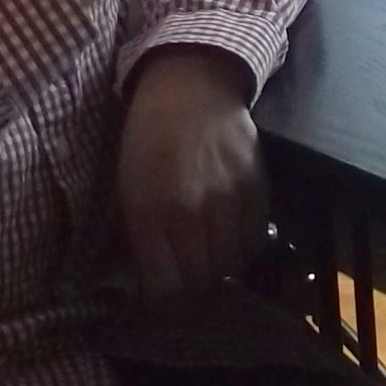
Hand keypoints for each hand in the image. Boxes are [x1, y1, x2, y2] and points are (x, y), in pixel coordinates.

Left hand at [117, 46, 267, 301]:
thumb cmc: (148, 137)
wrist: (192, 86)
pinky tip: (230, 236)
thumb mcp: (128, 185)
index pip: (165, 286)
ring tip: (209, 259)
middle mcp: (192, 214)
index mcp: (151, 213)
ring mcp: (228, 202)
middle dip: (191, 288)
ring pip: (231, 264)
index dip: (163, 299)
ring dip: (218, 268)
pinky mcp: (257, 189)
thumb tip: (150, 278)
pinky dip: (243, 246)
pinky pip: (255, 238)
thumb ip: (141, 234)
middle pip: (201, 281)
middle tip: (185, 279)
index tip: (161, 295)